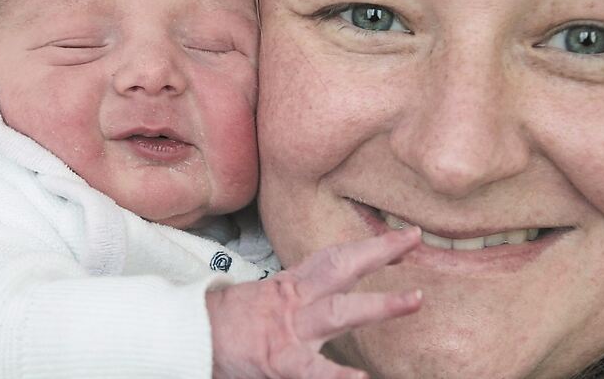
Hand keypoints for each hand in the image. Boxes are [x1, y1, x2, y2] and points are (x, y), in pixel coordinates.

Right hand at [207, 227, 422, 378]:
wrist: (189, 340)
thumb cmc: (229, 326)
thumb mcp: (267, 302)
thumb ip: (301, 297)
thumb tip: (335, 290)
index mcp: (291, 287)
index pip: (336, 259)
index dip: (371, 247)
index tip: (405, 238)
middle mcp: (295, 302)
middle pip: (341, 269)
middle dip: (378, 253)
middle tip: (413, 241)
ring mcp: (290, 331)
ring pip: (339, 311)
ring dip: (379, 305)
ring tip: (414, 300)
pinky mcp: (280, 361)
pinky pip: (313, 371)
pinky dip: (336, 377)